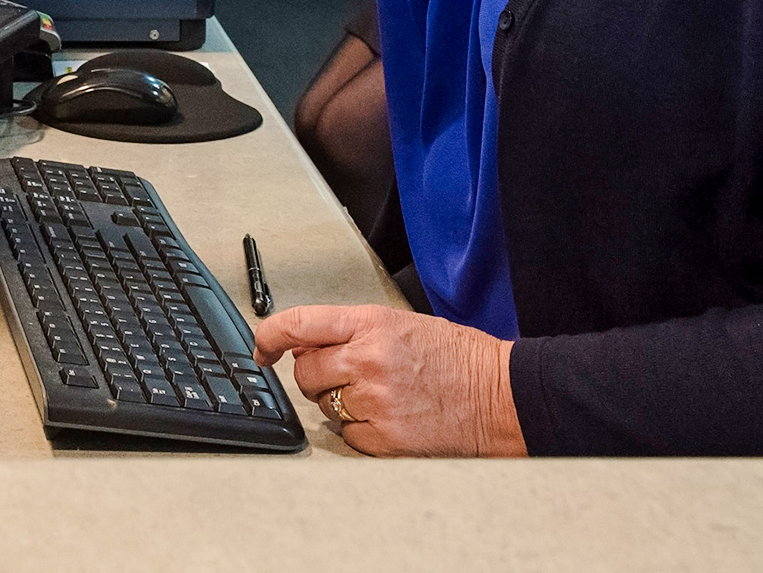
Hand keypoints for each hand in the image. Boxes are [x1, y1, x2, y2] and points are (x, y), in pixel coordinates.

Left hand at [252, 302, 526, 457]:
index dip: (269, 335)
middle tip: (342, 375)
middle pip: (305, 371)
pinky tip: (388, 417)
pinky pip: (347, 436)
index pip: (300, 323)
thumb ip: (353, 331)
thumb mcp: (402, 324)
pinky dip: (360, 430)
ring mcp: (376, 401)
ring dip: (338, 402)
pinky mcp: (385, 438)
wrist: (501, 395)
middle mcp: (368, 360)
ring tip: (378, 394)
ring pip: (323, 405)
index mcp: (372, 324)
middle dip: (314, 374)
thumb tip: (307, 344)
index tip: (261, 347)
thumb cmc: (459, 358)